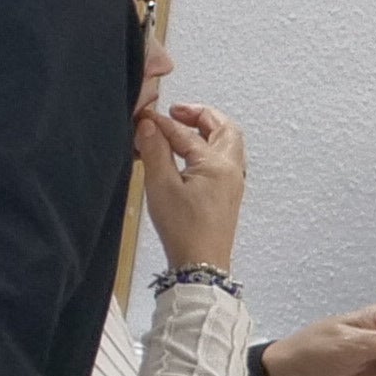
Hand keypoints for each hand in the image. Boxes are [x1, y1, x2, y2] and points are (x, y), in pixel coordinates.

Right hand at [136, 96, 244, 273]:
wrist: (200, 263)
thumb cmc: (183, 228)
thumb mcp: (160, 185)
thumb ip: (155, 151)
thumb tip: (148, 125)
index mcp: (217, 164)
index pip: (185, 133)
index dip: (161, 123)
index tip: (142, 118)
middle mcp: (231, 169)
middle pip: (224, 128)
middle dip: (201, 115)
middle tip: (176, 112)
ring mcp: (232, 182)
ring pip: (227, 143)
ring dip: (207, 130)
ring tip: (181, 129)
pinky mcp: (227, 194)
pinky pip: (223, 159)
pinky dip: (208, 147)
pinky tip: (188, 155)